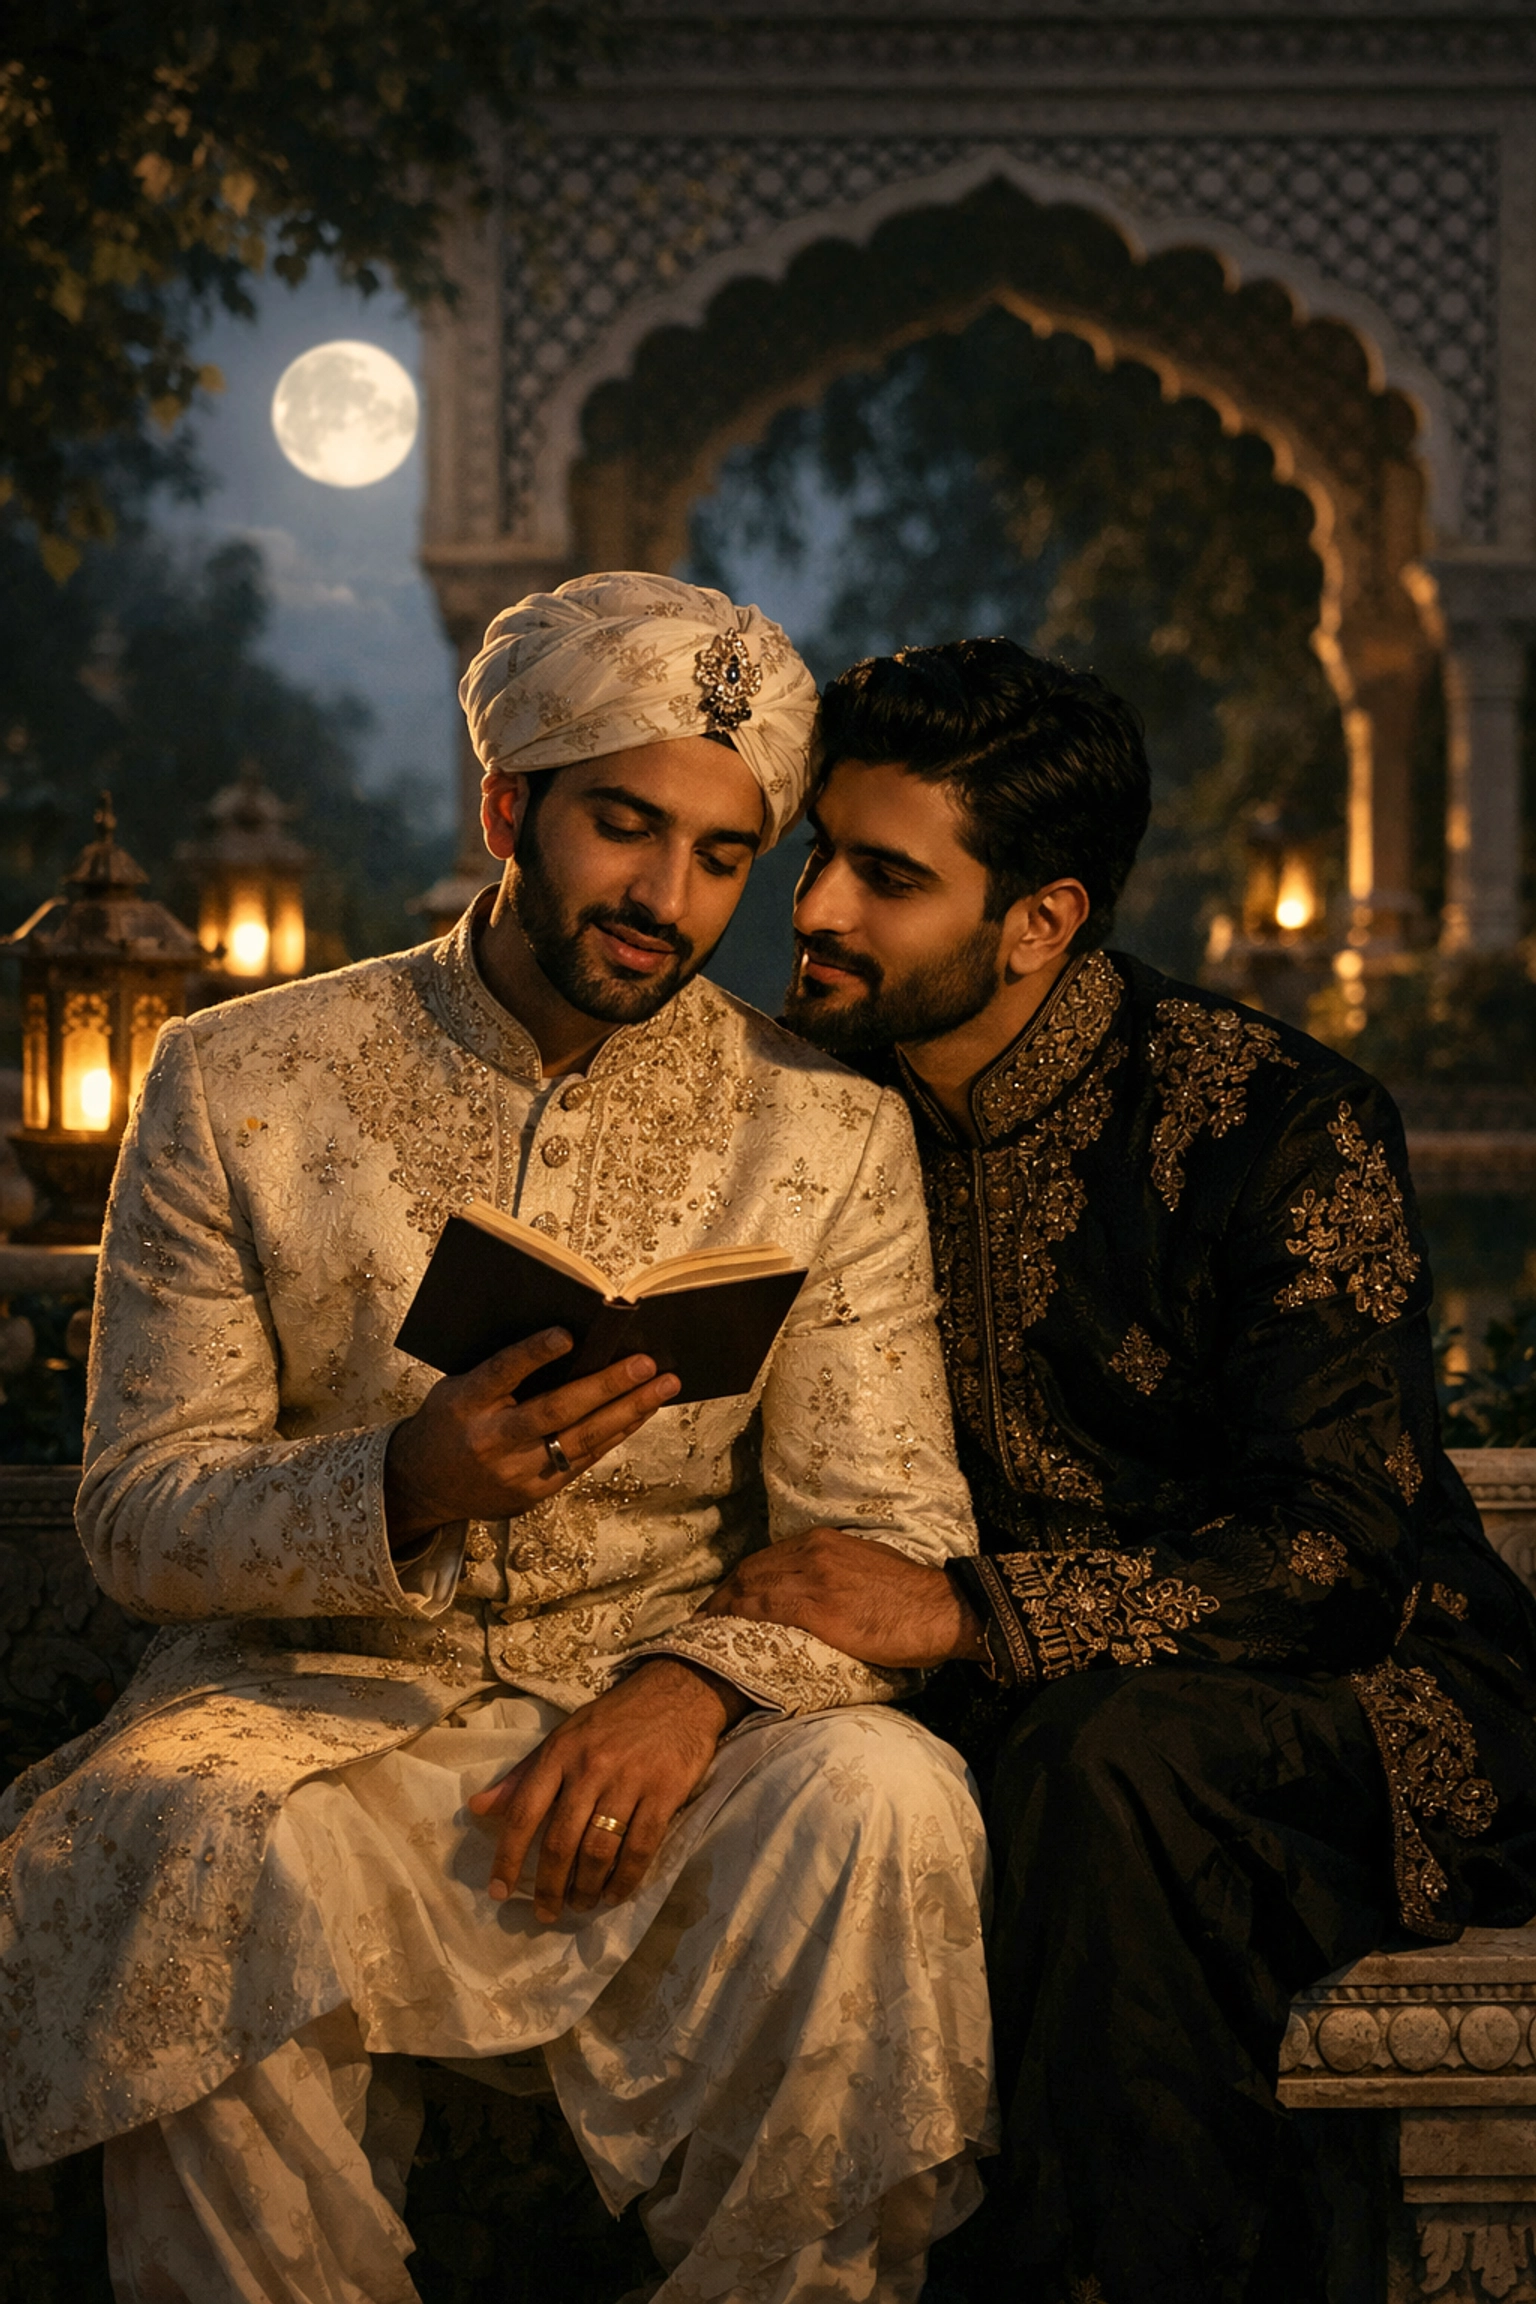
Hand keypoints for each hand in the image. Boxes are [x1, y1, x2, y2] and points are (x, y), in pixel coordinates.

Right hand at [385, 1328, 679, 1545]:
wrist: (422, 1486)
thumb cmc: (449, 1421)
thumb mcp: (457, 1388)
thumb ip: (500, 1371)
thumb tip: (569, 1340)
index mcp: (464, 1404)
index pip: (500, 1374)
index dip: (532, 1354)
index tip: (568, 1333)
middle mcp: (490, 1440)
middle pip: (553, 1412)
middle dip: (605, 1387)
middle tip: (646, 1363)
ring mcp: (514, 1473)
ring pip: (580, 1441)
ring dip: (628, 1412)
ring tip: (663, 1385)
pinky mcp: (534, 1494)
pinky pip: (583, 1461)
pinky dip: (615, 1434)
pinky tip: (641, 1412)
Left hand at [467, 1658, 750, 1921]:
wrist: (679, 1691)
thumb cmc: (615, 1718)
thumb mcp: (564, 1736)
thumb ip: (524, 1776)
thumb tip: (478, 1808)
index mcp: (559, 1753)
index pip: (524, 1812)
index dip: (508, 1857)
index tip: (498, 1891)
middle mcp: (590, 1767)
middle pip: (561, 1841)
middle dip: (549, 1885)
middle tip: (546, 1913)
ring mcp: (629, 1781)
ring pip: (598, 1851)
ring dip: (586, 1888)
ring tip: (581, 1905)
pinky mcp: (664, 1792)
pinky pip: (640, 1848)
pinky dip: (625, 1879)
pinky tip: (615, 1894)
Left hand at [702, 1526, 986, 1669]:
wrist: (942, 1608)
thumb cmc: (910, 1597)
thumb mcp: (865, 1570)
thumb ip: (834, 1574)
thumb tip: (812, 1594)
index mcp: (823, 1542)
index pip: (764, 1560)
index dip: (738, 1583)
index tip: (722, 1603)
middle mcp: (812, 1552)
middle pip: (749, 1572)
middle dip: (722, 1597)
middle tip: (703, 1622)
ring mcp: (814, 1578)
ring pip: (751, 1590)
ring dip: (722, 1611)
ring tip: (704, 1634)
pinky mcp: (819, 1608)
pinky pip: (766, 1611)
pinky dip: (739, 1622)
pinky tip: (725, 1636)